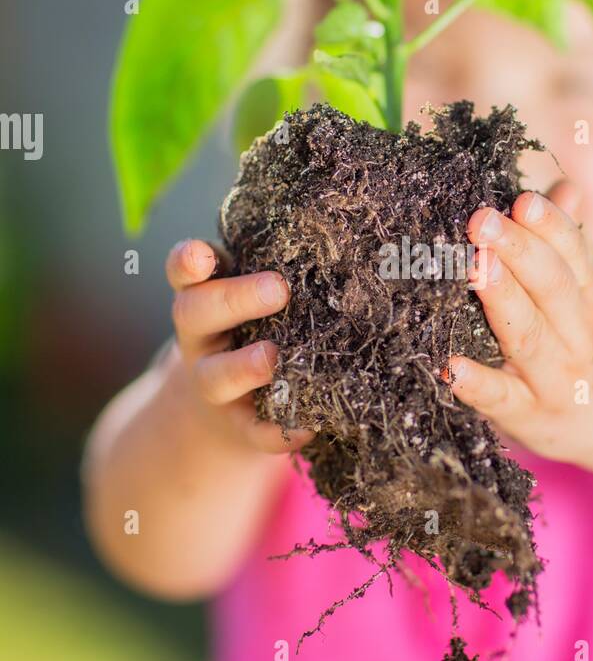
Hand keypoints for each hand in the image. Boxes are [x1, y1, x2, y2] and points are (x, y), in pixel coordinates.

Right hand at [166, 238, 311, 454]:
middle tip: (279, 289)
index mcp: (203, 297)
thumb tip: (340, 228)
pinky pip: (254, 431)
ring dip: (243, 366)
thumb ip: (272, 267)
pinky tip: (310, 426)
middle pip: (195, 314)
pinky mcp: (237, 427)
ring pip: (215, 376)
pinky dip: (278, 430)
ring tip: (274, 357)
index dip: (188, 261)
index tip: (201, 254)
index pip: (183, 271)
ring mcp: (213, 384)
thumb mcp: (249, 297)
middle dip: (234, 299)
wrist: (221, 412)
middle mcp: (200, 339)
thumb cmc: (250, 332)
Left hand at [448, 183, 592, 475]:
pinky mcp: (529, 416)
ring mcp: (553, 376)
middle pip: (550, 285)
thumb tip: (563, 186)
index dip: (548, 223)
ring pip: (527, 335)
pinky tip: (450, 368)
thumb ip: (575, 244)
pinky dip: (478, 384)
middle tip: (481, 219)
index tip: (522, 198)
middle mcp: (577, 331)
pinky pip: (502, 399)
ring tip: (474, 268)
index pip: (572, 250)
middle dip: (517, 249)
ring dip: (501, 301)